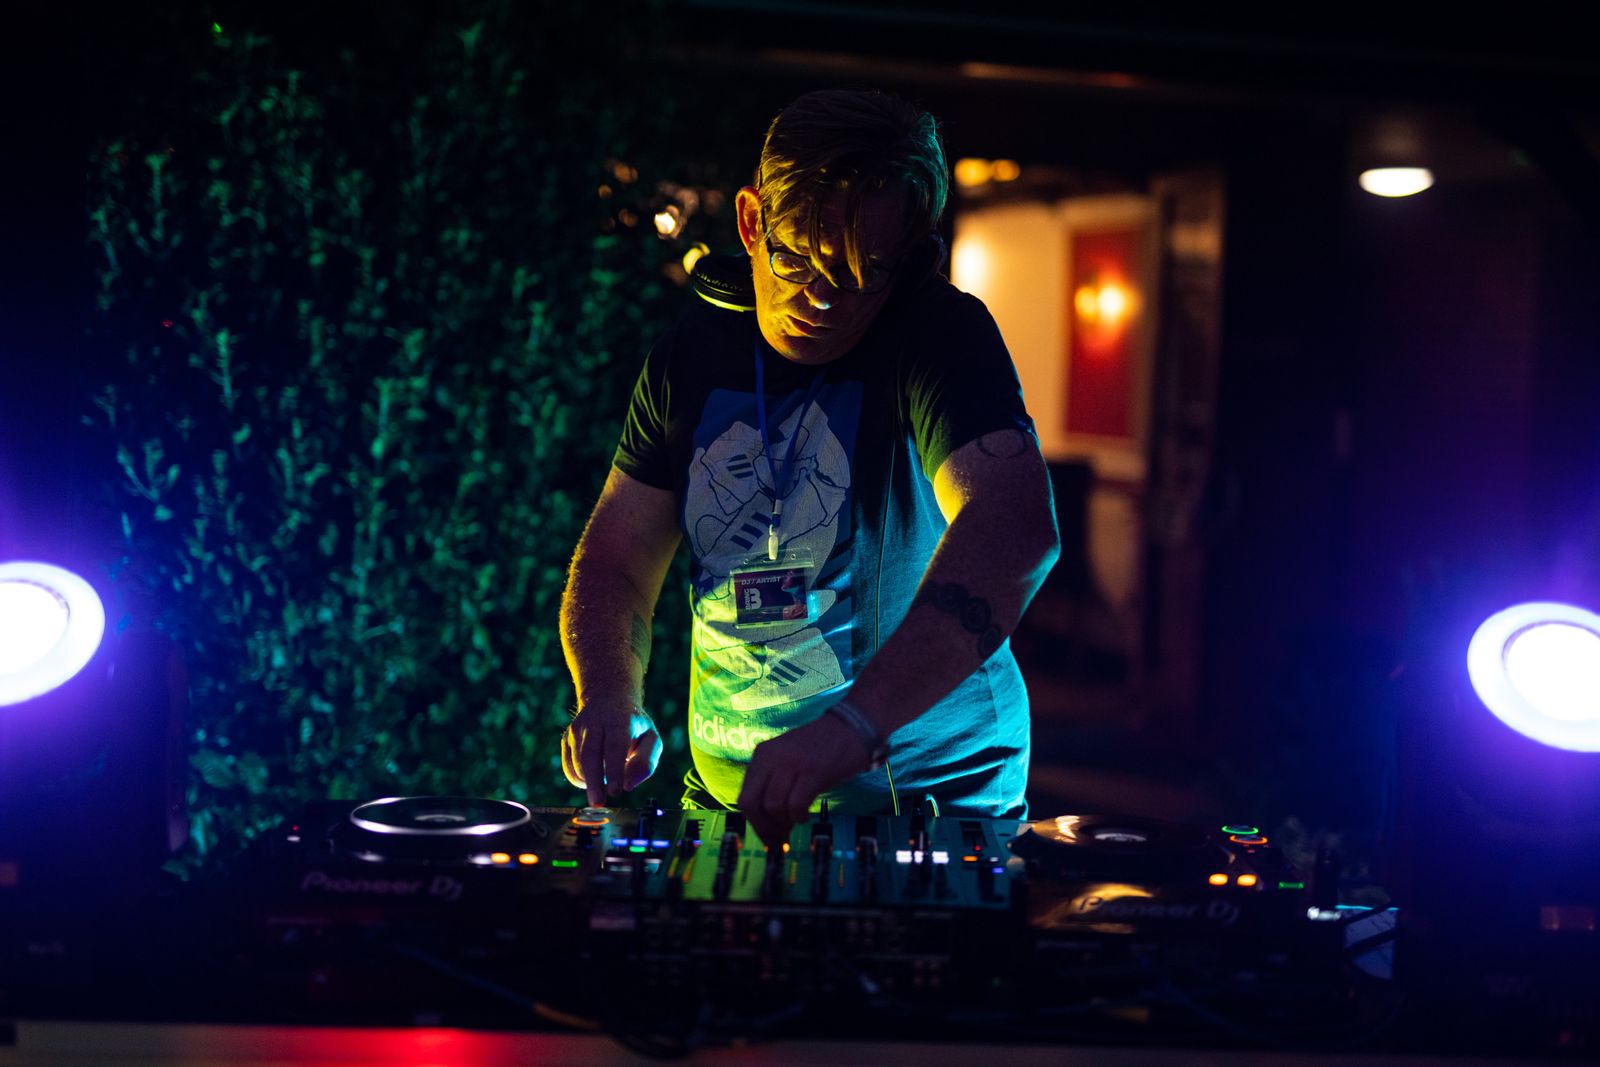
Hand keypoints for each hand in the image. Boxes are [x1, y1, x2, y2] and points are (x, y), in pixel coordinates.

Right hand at [562, 703, 660, 805]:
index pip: (615, 746)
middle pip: (589, 755)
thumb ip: (645, 762)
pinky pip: (568, 766)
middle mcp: (595, 722)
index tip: (615, 791)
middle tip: (598, 804)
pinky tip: (592, 779)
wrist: (608, 699)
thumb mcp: (651, 738)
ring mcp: (577, 729)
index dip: (614, 770)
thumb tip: (628, 786)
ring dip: (589, 781)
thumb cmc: (634, 725)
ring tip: (602, 786)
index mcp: (619, 720)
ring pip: (577, 763)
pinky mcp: (567, 738)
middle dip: (594, 782)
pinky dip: (579, 779)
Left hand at [736, 711, 871, 846]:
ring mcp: (791, 763)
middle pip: (752, 804)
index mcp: (761, 755)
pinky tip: (805, 815)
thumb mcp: (786, 758)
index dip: (754, 823)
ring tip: (796, 821)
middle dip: (764, 828)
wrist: (851, 726)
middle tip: (779, 837)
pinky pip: (796, 805)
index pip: (743, 798)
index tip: (767, 836)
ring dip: (783, 823)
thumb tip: (764, 821)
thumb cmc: (820, 748)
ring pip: (772, 807)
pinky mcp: (813, 771)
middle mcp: (771, 757)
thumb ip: (772, 781)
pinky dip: (799, 817)